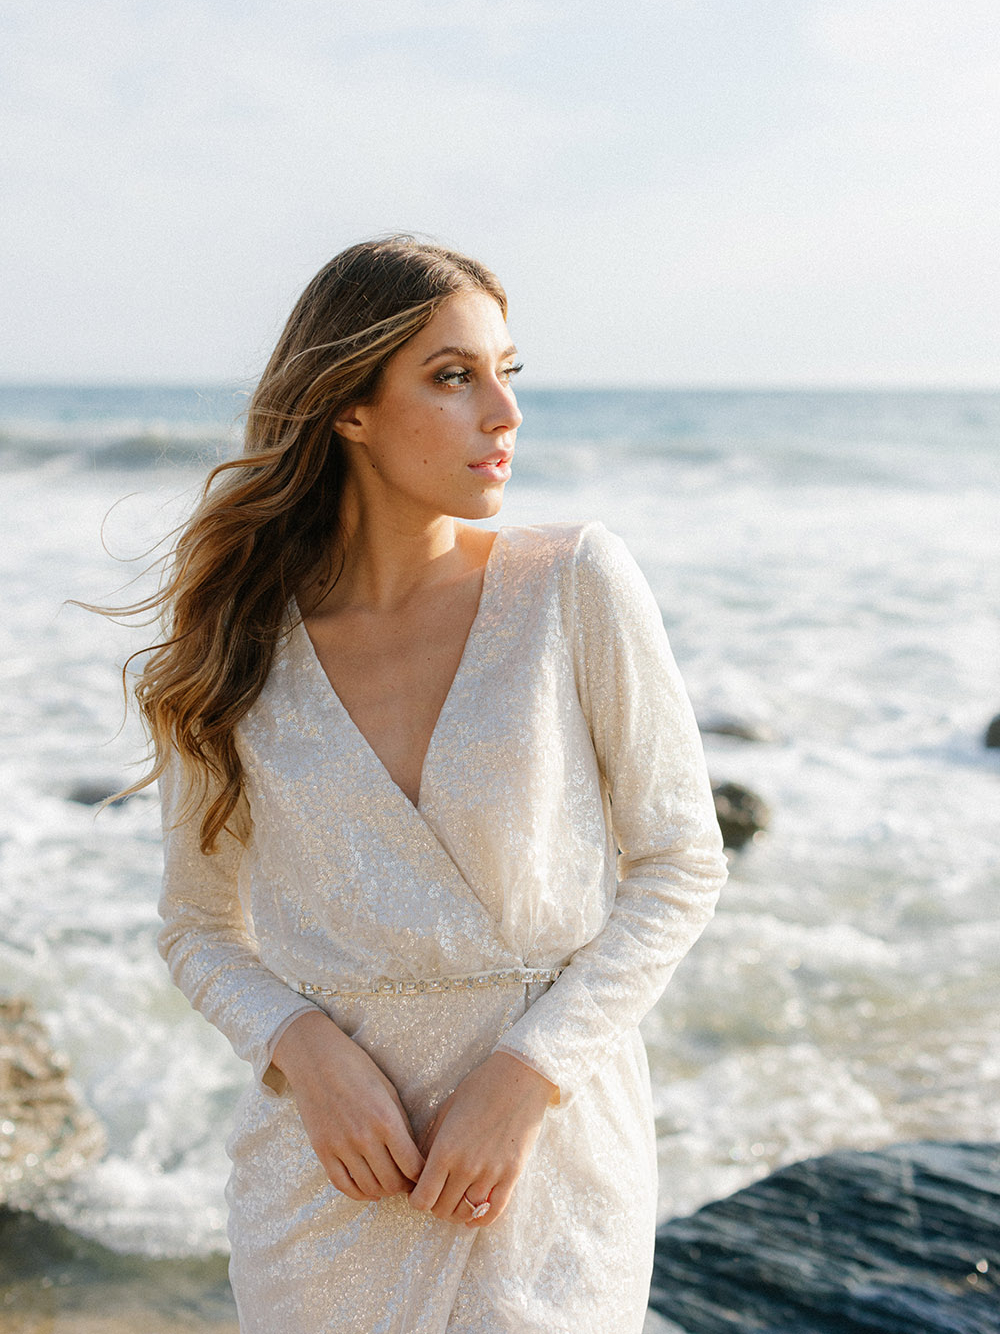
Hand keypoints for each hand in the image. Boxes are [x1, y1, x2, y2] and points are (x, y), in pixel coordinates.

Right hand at [272, 1009, 424, 1201]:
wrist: (316, 1059)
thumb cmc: (357, 1068)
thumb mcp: (388, 1091)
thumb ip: (401, 1124)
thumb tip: (414, 1155)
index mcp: (386, 1119)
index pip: (412, 1166)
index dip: (422, 1176)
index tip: (425, 1174)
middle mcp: (364, 1137)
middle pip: (392, 1182)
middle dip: (405, 1186)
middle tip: (408, 1181)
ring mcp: (341, 1146)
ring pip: (369, 1187)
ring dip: (383, 1191)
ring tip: (389, 1184)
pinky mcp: (322, 1151)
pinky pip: (343, 1185)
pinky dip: (359, 1193)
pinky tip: (368, 1189)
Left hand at [409, 1051, 557, 1226]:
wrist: (519, 1079)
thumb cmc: (479, 1088)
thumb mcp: (446, 1111)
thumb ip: (431, 1143)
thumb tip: (419, 1169)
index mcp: (445, 1149)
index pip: (423, 1199)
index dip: (417, 1201)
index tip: (419, 1193)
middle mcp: (467, 1166)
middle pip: (442, 1210)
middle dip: (435, 1207)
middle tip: (437, 1196)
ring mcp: (491, 1173)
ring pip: (467, 1213)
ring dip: (457, 1213)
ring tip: (455, 1203)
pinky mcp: (512, 1174)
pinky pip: (495, 1211)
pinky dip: (481, 1219)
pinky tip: (474, 1215)